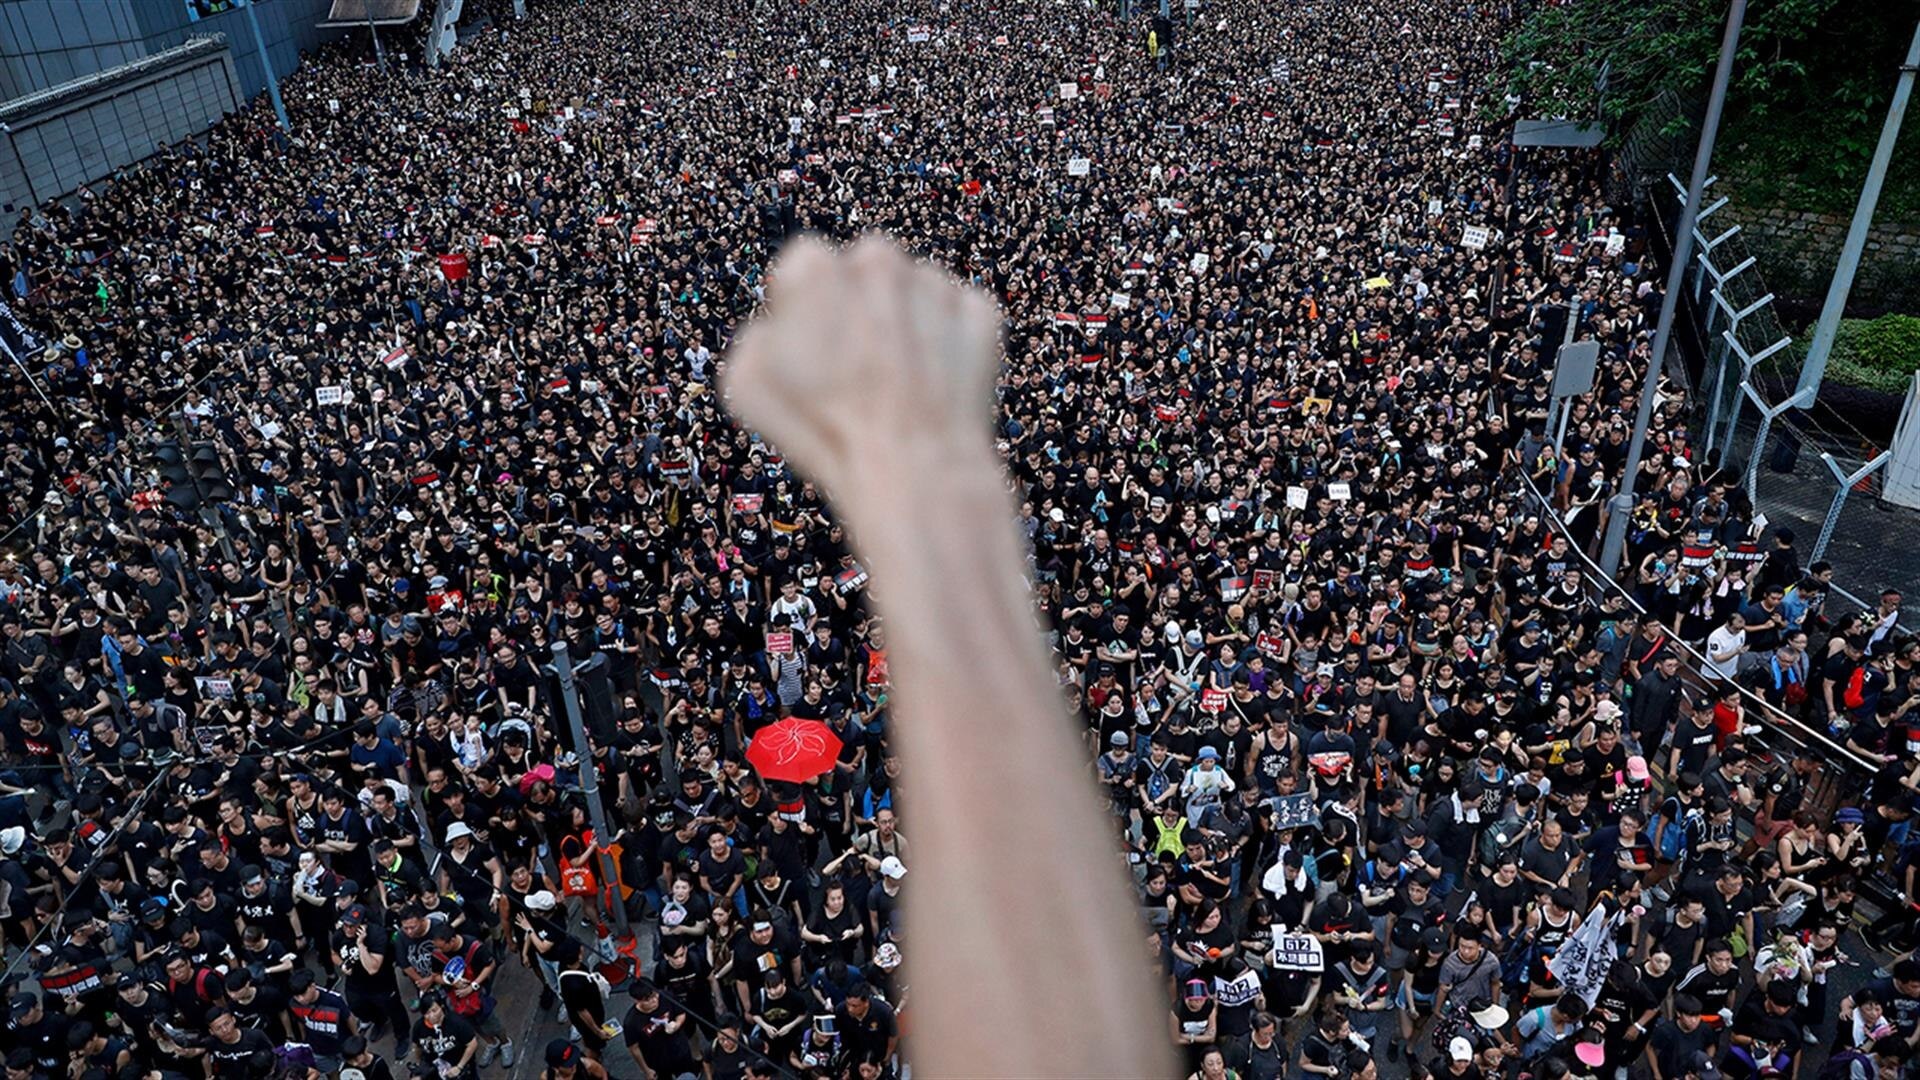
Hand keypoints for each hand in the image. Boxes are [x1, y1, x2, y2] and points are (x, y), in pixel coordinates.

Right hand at [725, 235, 1000, 498]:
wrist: (913, 468)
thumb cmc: (824, 430)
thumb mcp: (748, 384)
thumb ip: (756, 336)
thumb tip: (777, 325)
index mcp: (816, 267)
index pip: (805, 267)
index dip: (803, 308)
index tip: (809, 344)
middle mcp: (879, 260)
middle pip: (865, 271)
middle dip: (859, 304)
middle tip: (857, 362)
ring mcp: (934, 284)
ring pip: (914, 291)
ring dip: (905, 321)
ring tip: (898, 380)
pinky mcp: (979, 312)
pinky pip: (958, 315)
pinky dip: (949, 341)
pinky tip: (934, 382)